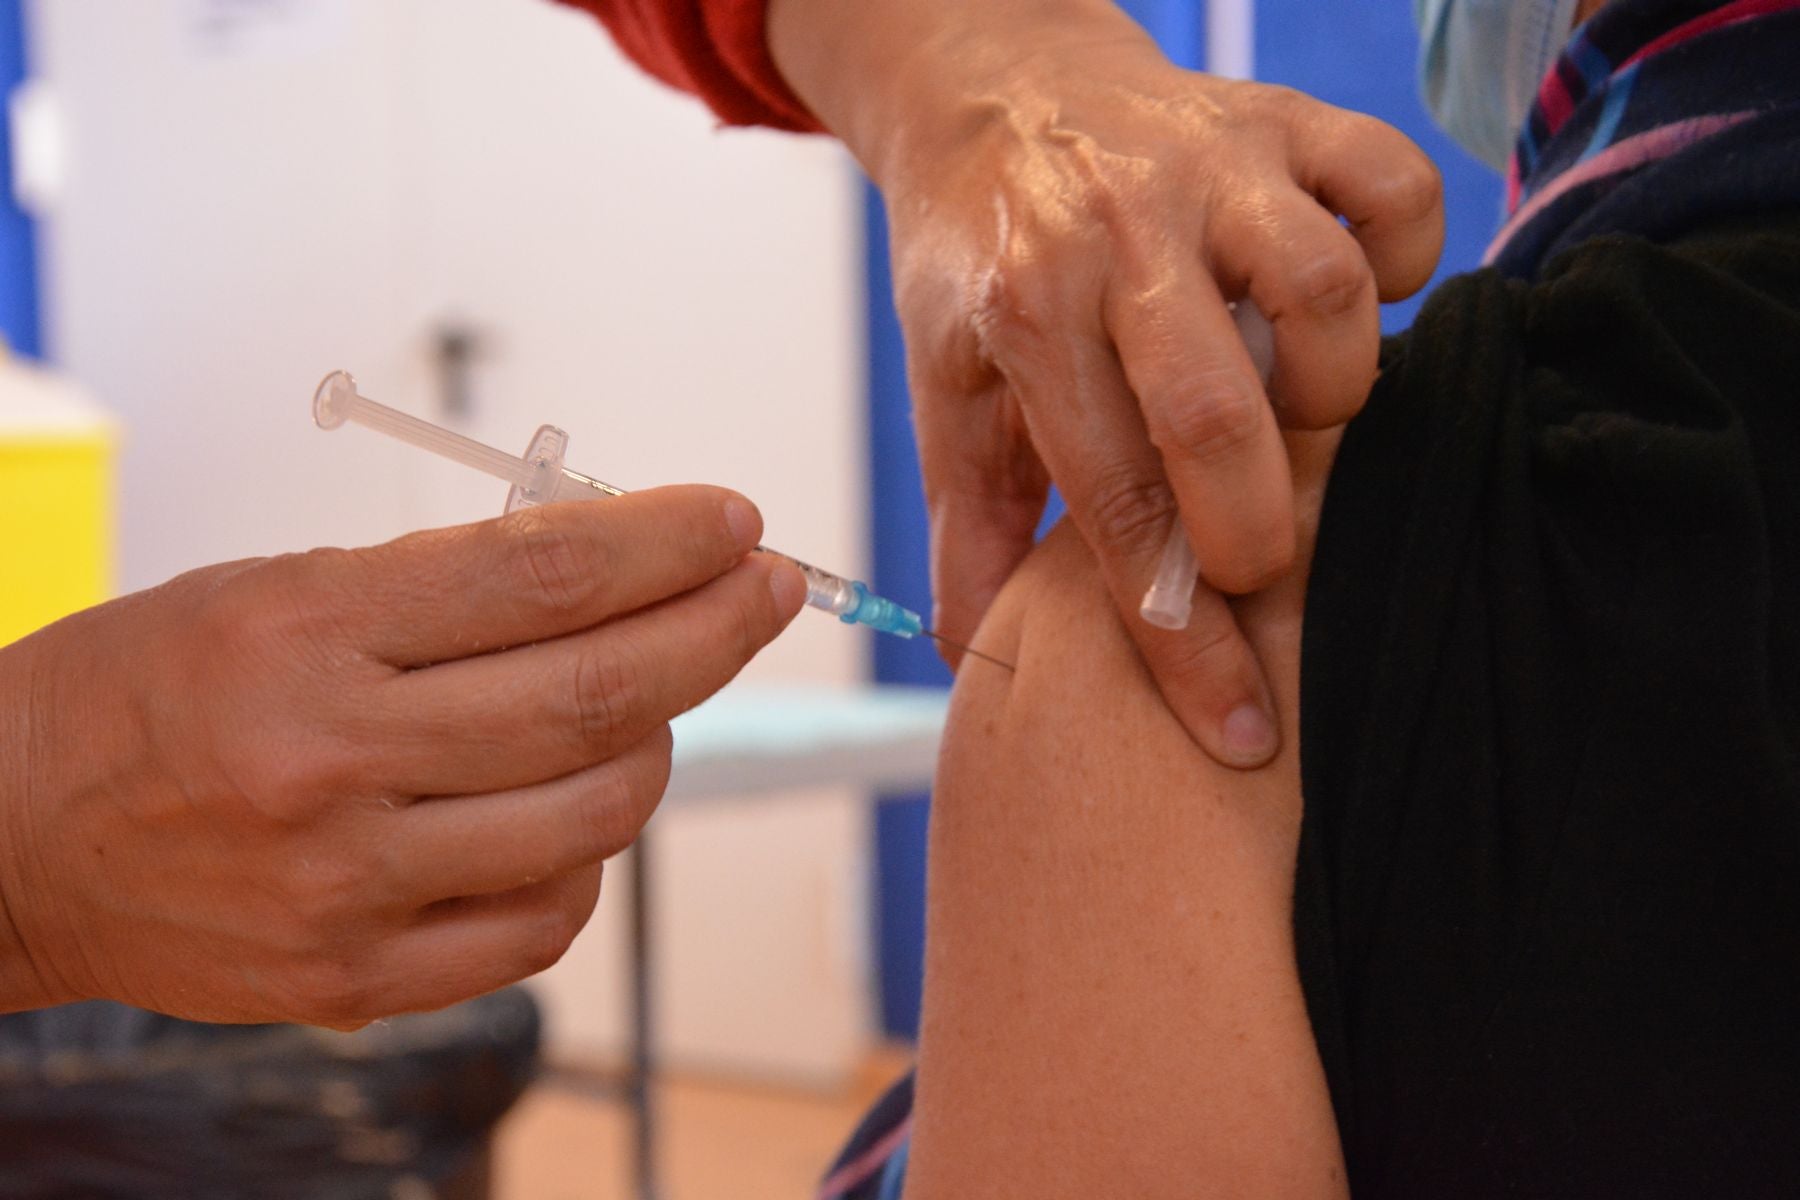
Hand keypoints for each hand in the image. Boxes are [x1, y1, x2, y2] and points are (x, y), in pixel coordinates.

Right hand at [0, 488, 803, 1026]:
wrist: (8, 842)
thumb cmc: (147, 694)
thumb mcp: (275, 594)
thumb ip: (440, 593)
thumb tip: (615, 570)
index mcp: (306, 636)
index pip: (543, 577)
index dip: (666, 545)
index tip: (737, 521)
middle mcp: (332, 763)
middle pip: (597, 697)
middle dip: (715, 631)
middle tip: (767, 590)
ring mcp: (348, 886)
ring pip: (593, 816)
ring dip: (660, 744)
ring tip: (658, 699)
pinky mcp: (353, 980)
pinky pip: (540, 923)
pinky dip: (589, 859)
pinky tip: (580, 812)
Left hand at [770, 0, 1441, 765]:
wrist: (995, 88)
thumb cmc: (979, 260)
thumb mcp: (947, 388)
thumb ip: (968, 525)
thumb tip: (974, 657)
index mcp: (1027, 314)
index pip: (1113, 504)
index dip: (1181, 636)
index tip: (1239, 726)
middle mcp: (1119, 234)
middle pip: (1218, 414)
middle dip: (1258, 532)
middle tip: (1256, 560)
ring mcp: (1212, 166)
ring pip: (1328, 296)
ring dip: (1336, 394)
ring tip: (1295, 418)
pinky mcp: (1287, 118)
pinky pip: (1394, 189)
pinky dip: (1404, 259)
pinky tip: (1351, 304)